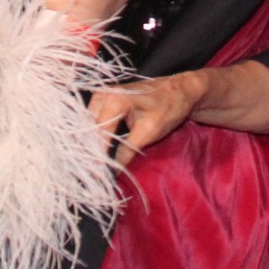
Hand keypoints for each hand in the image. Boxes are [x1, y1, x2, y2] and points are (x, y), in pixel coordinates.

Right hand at [91, 70, 207, 164]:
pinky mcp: (104, 101)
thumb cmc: (168, 107)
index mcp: (113, 99)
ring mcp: (101, 96)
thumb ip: (128, 151)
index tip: (96, 177)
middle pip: (88, 129)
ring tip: (94, 167)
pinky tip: (98, 152)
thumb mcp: (149, 132)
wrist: (180, 91)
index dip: (96, 156)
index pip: (98, 134)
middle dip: (91, 152)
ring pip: (88, 126)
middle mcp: (102, 94)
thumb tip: (113, 171)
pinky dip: (96, 138)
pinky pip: (94, 123)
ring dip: (91, 145)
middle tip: (94, 175)